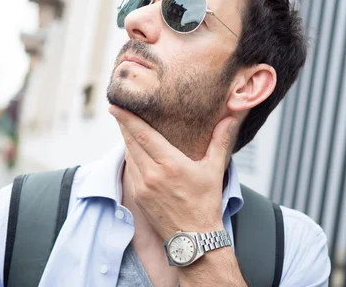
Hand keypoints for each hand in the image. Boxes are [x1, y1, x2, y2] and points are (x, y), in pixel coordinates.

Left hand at [109, 105, 236, 239]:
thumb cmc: (206, 204)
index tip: (115, 106)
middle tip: (117, 109)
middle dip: (123, 125)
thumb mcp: (215, 170)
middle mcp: (152, 175)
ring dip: (126, 141)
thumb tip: (230, 119)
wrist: (194, 239)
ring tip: (125, 126)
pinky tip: (132, 150)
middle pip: (130, 142)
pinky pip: (130, 170)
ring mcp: (142, 187)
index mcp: (170, 165)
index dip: (127, 119)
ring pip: (128, 156)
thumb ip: (220, 141)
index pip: (142, 135)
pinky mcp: (137, 196)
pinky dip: (130, 158)